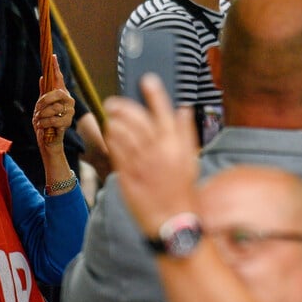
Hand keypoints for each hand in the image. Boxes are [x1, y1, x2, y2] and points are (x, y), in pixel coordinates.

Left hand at [33, 55, 73, 150]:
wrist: (48, 140)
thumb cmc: (45, 121)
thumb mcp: (41, 106)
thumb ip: (44, 92)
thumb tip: (43, 77)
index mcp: (61, 94)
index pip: (59, 78)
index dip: (56, 67)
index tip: (52, 56)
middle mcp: (68, 101)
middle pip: (56, 93)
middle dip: (44, 101)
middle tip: (37, 109)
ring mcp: (69, 112)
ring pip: (53, 108)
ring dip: (42, 115)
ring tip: (39, 120)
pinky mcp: (67, 123)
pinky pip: (53, 120)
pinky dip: (44, 123)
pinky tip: (42, 126)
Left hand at [103, 74, 198, 235]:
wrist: (174, 222)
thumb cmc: (184, 191)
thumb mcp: (191, 160)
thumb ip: (186, 132)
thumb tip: (183, 109)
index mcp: (176, 146)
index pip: (164, 112)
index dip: (154, 93)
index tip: (146, 79)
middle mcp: (158, 151)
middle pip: (137, 120)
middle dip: (123, 106)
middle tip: (113, 101)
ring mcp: (141, 163)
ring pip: (122, 133)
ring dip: (114, 121)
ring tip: (109, 116)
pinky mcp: (128, 175)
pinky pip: (115, 151)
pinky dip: (111, 138)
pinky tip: (109, 134)